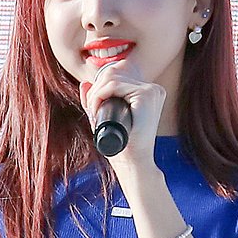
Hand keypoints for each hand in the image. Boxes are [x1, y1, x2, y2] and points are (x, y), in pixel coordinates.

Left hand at [80, 60, 164, 178]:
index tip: (93, 107)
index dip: (100, 87)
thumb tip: (85, 83)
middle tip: (91, 111)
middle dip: (95, 90)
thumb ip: (96, 100)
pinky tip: (96, 109)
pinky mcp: (146, 95)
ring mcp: (151, 91)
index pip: (118, 76)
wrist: (134, 163)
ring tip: (93, 112)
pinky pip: (114, 85)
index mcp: (149, 92)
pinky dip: (99, 95)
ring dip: (95, 94)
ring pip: (111, 78)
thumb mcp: (106, 118)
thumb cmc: (123, 145)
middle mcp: (153, 89)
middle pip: (113, 74)